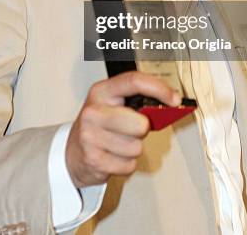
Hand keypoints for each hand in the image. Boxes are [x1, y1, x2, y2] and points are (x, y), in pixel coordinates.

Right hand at [65, 71, 180, 187]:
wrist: (72, 153)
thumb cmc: (99, 126)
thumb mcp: (112, 104)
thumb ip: (136, 100)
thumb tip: (169, 104)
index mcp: (101, 91)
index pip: (134, 81)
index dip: (159, 89)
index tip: (174, 99)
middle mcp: (93, 111)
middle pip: (140, 123)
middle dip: (143, 129)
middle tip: (132, 128)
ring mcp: (90, 136)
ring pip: (136, 147)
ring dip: (133, 148)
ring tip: (118, 144)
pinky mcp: (93, 160)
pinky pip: (129, 165)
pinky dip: (126, 164)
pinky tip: (113, 156)